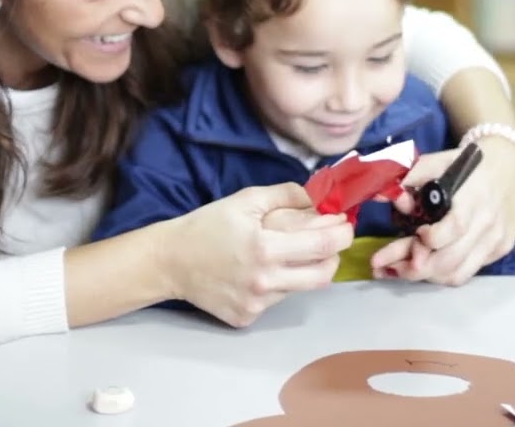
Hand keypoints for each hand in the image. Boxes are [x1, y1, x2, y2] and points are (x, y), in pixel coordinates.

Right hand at [162, 183, 352, 327]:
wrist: (170, 261)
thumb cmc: (207, 225)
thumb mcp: (245, 200)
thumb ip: (286, 196)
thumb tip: (319, 201)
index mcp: (265, 248)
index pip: (323, 246)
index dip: (342, 234)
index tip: (344, 225)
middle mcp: (265, 281)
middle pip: (323, 275)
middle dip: (332, 256)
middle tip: (326, 242)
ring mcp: (256, 304)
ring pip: (300, 288)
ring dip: (302, 270)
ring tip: (283, 254)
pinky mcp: (246, 318)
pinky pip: (276, 301)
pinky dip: (277, 285)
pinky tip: (257, 273)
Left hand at [370, 138, 514, 285]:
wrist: (512, 166)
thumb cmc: (470, 165)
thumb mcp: (439, 160)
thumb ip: (412, 176)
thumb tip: (386, 198)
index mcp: (474, 197)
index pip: (455, 227)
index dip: (429, 240)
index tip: (413, 235)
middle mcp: (488, 224)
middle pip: (449, 259)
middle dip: (410, 267)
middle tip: (381, 265)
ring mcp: (495, 242)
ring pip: (456, 273)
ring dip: (423, 277)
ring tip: (395, 269)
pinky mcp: (498, 252)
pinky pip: (466, 272)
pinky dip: (441, 274)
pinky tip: (422, 267)